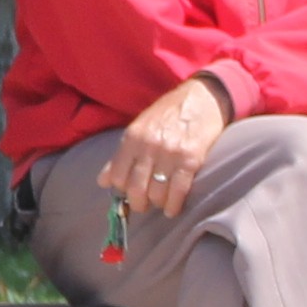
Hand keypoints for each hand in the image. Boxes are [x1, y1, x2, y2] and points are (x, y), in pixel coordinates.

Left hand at [108, 75, 231, 217]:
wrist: (203, 97)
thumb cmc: (169, 113)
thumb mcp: (140, 128)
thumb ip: (121, 155)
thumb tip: (102, 181)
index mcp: (133, 137)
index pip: (117, 176)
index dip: (121, 191)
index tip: (128, 195)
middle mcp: (149, 146)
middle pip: (136, 189)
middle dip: (139, 203)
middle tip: (144, 205)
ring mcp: (170, 153)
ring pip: (157, 193)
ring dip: (158, 204)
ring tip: (161, 203)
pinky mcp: (191, 159)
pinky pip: (178, 191)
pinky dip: (173, 205)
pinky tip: (172, 209)